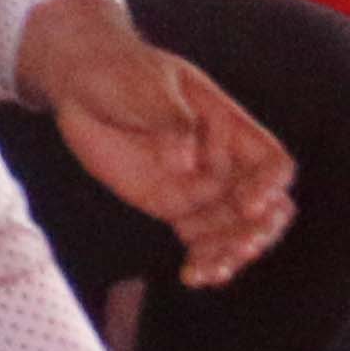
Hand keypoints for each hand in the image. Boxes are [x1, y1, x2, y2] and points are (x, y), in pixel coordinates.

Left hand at [17, 0, 294, 287]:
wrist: (79, 82)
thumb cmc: (120, 73)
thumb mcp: (145, 86)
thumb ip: (168, 121)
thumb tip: (183, 159)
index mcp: (229, 127)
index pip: (270, 162)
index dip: (270, 185)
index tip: (251, 203)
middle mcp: (221, 161)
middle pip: (261, 204)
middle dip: (258, 229)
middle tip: (241, 248)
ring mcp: (196, 185)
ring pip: (232, 228)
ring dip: (231, 253)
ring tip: (213, 271)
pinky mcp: (168, 203)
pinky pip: (196, 238)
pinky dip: (202, 259)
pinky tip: (196, 277)